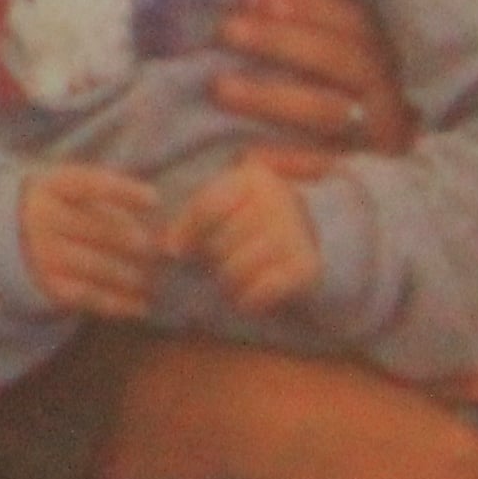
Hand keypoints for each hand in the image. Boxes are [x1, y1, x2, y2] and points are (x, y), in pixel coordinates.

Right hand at [18, 165, 162, 317]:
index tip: (154, 200)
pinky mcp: (47, 285)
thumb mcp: (72, 191)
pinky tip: (140, 307)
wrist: (8, 239)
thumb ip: (108, 198)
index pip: (91, 185)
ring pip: (97, 266)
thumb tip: (156, 215)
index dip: (124, 192)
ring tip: (156, 281)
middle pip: (98, 229)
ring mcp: (43, 253)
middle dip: (134, 241)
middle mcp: (43, 219)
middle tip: (159, 250)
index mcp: (52, 187)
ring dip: (131, 276)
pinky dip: (117, 304)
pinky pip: (87, 296)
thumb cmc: (61, 208)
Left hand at [168, 158, 323, 314]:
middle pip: (222, 242)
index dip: (185, 234)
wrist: (305, 247)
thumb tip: (169, 250)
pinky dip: (251, 300)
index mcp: (254, 178)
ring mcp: (297, 231)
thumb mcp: (218, 211)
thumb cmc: (247, 228)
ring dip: (229, 283)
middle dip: (213, 260)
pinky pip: (264, 290)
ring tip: (234, 281)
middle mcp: (280, 198)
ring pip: (238, 268)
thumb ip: (188, 222)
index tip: (178, 252)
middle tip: (220, 264)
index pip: (207, 208)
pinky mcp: (308, 265)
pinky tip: (249, 298)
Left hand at [206, 0, 412, 162]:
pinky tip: (246, 155)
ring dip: (274, 97)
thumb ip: (302, 5)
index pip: (355, 20)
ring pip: (330, 113)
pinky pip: (323, 170)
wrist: (376, 194)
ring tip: (220, 87)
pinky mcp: (360, 181)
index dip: (312, 0)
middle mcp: (387, 95)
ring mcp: (376, 140)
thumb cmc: (341, 103)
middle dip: (284, 41)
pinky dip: (287, 161)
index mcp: (381, 57)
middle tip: (228, 28)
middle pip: (343, 61)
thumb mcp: (330, 50)